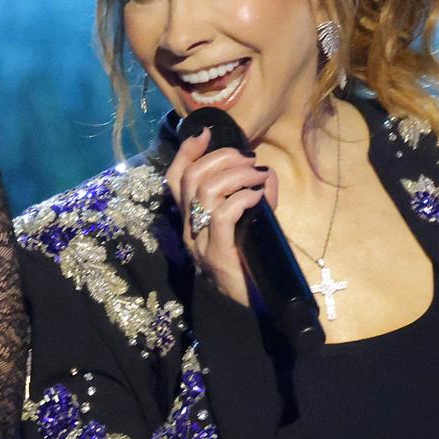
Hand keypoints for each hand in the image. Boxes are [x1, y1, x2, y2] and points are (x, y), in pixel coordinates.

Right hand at [165, 128, 277, 306]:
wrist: (259, 305)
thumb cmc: (253, 261)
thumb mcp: (249, 222)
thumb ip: (250, 196)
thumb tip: (263, 170)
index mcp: (191, 220)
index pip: (176, 180)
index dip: (186, 152)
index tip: (205, 134)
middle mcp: (189, 229)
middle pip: (192, 179)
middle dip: (221, 158)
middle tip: (247, 159)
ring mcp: (199, 243)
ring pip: (205, 192)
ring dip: (235, 175)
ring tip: (256, 175)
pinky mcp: (216, 254)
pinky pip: (223, 214)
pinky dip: (242, 197)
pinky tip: (257, 196)